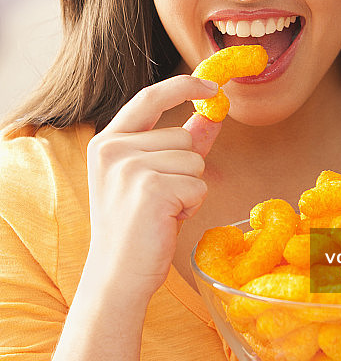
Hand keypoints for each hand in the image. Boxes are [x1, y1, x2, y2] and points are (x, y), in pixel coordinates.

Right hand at [85, 75, 220, 304]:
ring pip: (195, 160)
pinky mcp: (151, 189)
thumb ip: (181, 143)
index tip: (212, 87)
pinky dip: (193, 205)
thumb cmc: (136, 226)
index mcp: (108, 142)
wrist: (118, 274)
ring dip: (190, 188)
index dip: (184, 86)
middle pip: (183, 137)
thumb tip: (212, 114)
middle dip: (187, 168)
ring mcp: (129, 168)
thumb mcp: (154, 176)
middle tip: (162, 198)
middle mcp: (113, 149)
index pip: (150, 97)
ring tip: (164, 210)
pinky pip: (199, 185)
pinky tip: (168, 221)